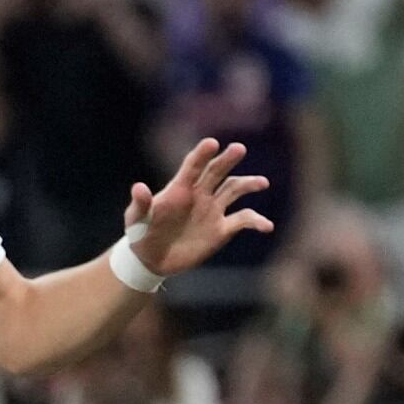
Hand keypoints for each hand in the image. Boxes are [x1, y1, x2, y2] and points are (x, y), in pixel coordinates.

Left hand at [124, 138, 276, 280]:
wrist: (152, 260)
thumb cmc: (141, 235)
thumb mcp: (136, 220)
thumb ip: (141, 204)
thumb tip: (139, 187)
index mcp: (179, 189)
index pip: (193, 166)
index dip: (202, 154)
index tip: (212, 143)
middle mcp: (200, 195)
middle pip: (217, 172)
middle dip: (227, 160)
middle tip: (238, 148)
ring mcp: (213, 211)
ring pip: (235, 190)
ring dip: (248, 184)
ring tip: (262, 183)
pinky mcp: (222, 230)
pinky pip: (243, 220)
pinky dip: (256, 221)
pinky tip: (267, 226)